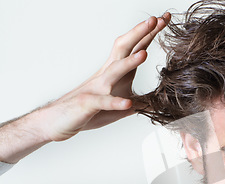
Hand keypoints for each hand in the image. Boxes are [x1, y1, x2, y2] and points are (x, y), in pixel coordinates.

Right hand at [38, 13, 169, 141]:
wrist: (58, 121)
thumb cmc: (88, 110)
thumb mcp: (120, 107)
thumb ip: (138, 102)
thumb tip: (154, 102)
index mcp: (115, 72)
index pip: (135, 47)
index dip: (149, 34)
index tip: (164, 19)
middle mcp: (106, 75)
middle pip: (124, 48)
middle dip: (139, 34)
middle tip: (155, 20)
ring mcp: (97, 88)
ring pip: (114, 71)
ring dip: (129, 62)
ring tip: (144, 54)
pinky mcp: (88, 103)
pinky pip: (103, 102)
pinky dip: (115, 102)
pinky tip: (128, 103)